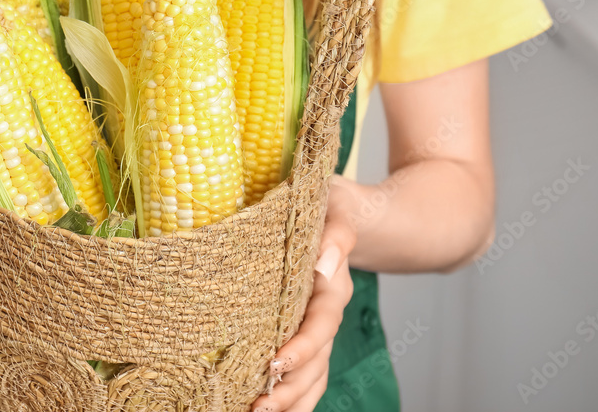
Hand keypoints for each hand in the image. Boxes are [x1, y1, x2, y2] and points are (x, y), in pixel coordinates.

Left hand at [252, 176, 358, 411]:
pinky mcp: (303, 334)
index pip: (322, 324)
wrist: (338, 210)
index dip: (303, 346)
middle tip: (259, 407)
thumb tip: (327, 263)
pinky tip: (266, 410)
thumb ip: (337, 233)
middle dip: (290, 388)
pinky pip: (303, 373)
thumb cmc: (330, 205)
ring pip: (312, 376)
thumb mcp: (336, 207)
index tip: (277, 363)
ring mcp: (316, 328)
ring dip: (289, 400)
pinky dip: (291, 397)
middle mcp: (327, 313)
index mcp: (333, 286)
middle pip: (316, 362)